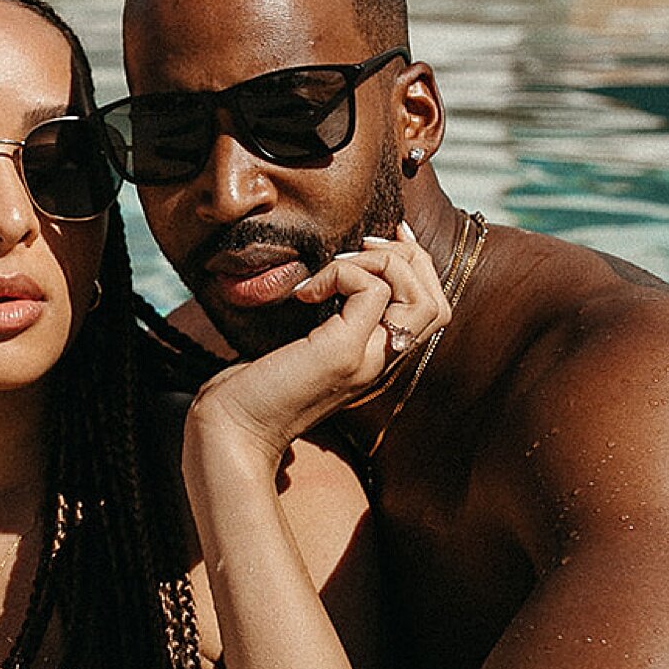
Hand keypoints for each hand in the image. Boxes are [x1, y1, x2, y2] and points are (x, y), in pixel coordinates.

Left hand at [190, 223, 446, 459]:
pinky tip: (305, 292)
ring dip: (381, 262)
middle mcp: (380, 362)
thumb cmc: (253, 390)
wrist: (231, 430)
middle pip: (437, 304)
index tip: (386, 238)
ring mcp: (366, 359)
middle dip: (410, 258)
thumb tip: (325, 276)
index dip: (418, 268)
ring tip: (333, 268)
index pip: (432, 313)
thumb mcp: (301, 348)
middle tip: (364, 244)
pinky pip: (371, 290)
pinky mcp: (342, 351)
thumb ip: (326, 320)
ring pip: (419, 296)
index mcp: (375, 361)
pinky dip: (341, 272)